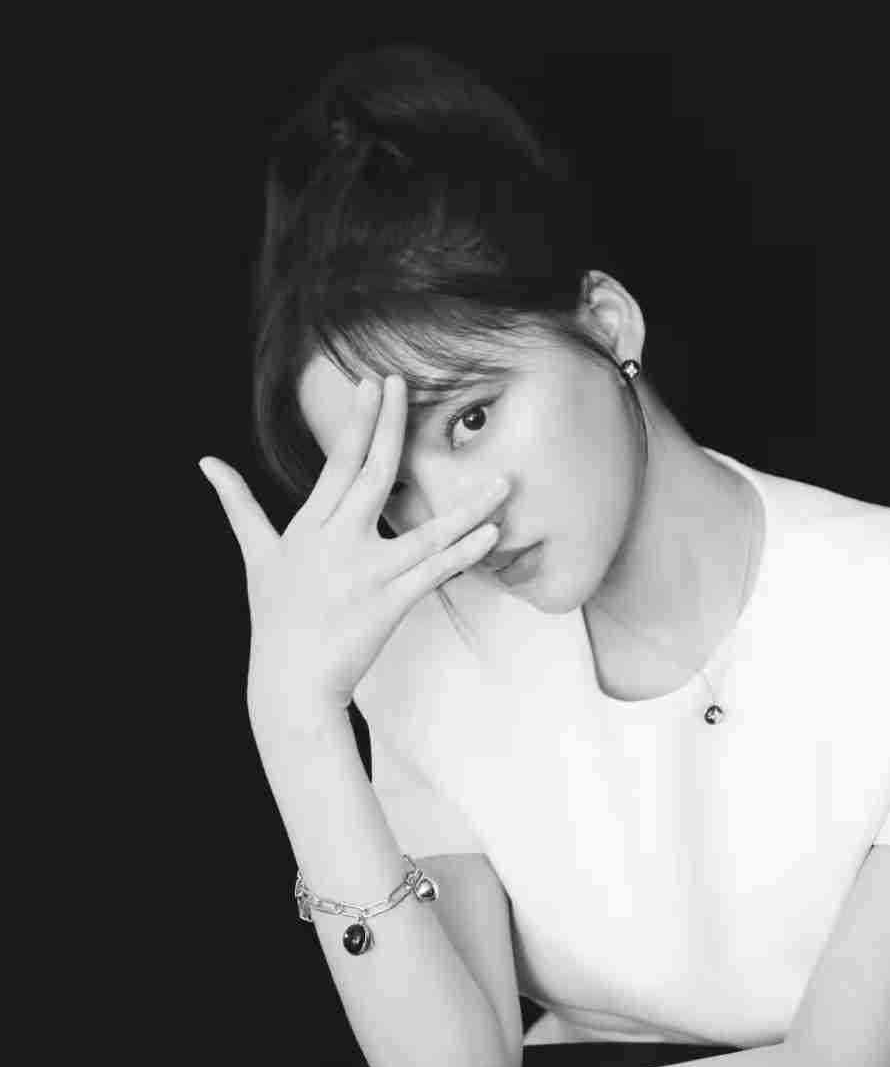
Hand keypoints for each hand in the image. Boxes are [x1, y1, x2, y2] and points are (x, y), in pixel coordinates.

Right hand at [198, 373, 509, 715]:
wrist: (289, 682)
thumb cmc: (276, 619)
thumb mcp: (255, 556)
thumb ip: (238, 505)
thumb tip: (207, 463)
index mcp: (309, 526)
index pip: (339, 462)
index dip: (359, 421)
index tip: (375, 383)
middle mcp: (336, 542)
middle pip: (372, 474)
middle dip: (390, 425)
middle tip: (406, 384)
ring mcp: (365, 574)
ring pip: (425, 530)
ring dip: (468, 505)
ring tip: (504, 480)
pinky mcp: (388, 605)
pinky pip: (433, 574)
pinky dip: (463, 552)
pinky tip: (491, 532)